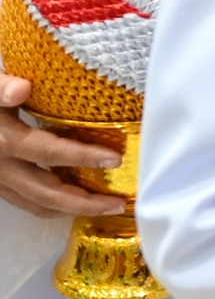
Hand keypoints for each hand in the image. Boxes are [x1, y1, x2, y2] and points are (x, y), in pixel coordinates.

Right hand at [0, 75, 125, 217]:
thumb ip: (2, 88)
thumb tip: (21, 88)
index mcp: (4, 142)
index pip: (48, 153)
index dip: (82, 157)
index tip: (115, 158)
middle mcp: (0, 168)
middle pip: (46, 193)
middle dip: (84, 202)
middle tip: (119, 201)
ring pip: (37, 205)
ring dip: (72, 209)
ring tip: (107, 206)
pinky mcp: (0, 187)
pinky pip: (29, 203)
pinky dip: (56, 206)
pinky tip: (79, 200)